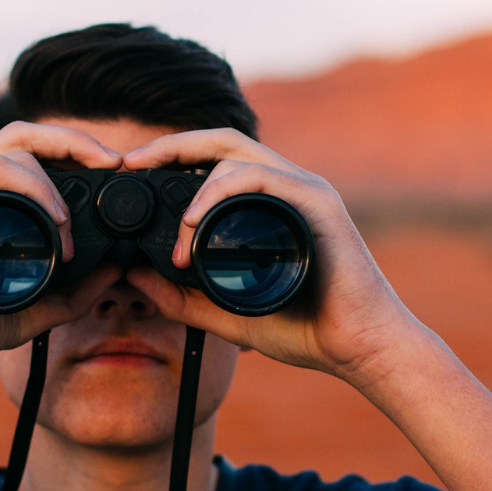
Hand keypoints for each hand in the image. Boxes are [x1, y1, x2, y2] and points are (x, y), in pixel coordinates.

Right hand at [0, 121, 123, 382]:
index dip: (74, 153)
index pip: (33, 155)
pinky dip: (31, 186)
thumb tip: (115, 270)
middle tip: (114, 161)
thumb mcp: (31, 310)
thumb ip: (73, 295)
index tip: (113, 171)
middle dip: (75, 140)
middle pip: (25, 135)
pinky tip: (54, 218)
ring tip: (70, 226)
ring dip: (55, 180)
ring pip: (13, 148)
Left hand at [123, 128, 420, 387]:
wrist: (360, 348)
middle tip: (131, 162)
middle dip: (171, 145)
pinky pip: (261, 178)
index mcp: (265, 204)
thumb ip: (180, 296)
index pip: (213, 161)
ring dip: (194, 184)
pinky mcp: (316, 202)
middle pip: (221, 142)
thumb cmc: (303, 328)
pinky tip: (195, 221)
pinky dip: (221, 192)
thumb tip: (133, 275)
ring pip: (236, 154)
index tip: (131, 172)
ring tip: (175, 230)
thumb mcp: (224, 313)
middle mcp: (284, 186)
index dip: (171, 158)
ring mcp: (302, 189)